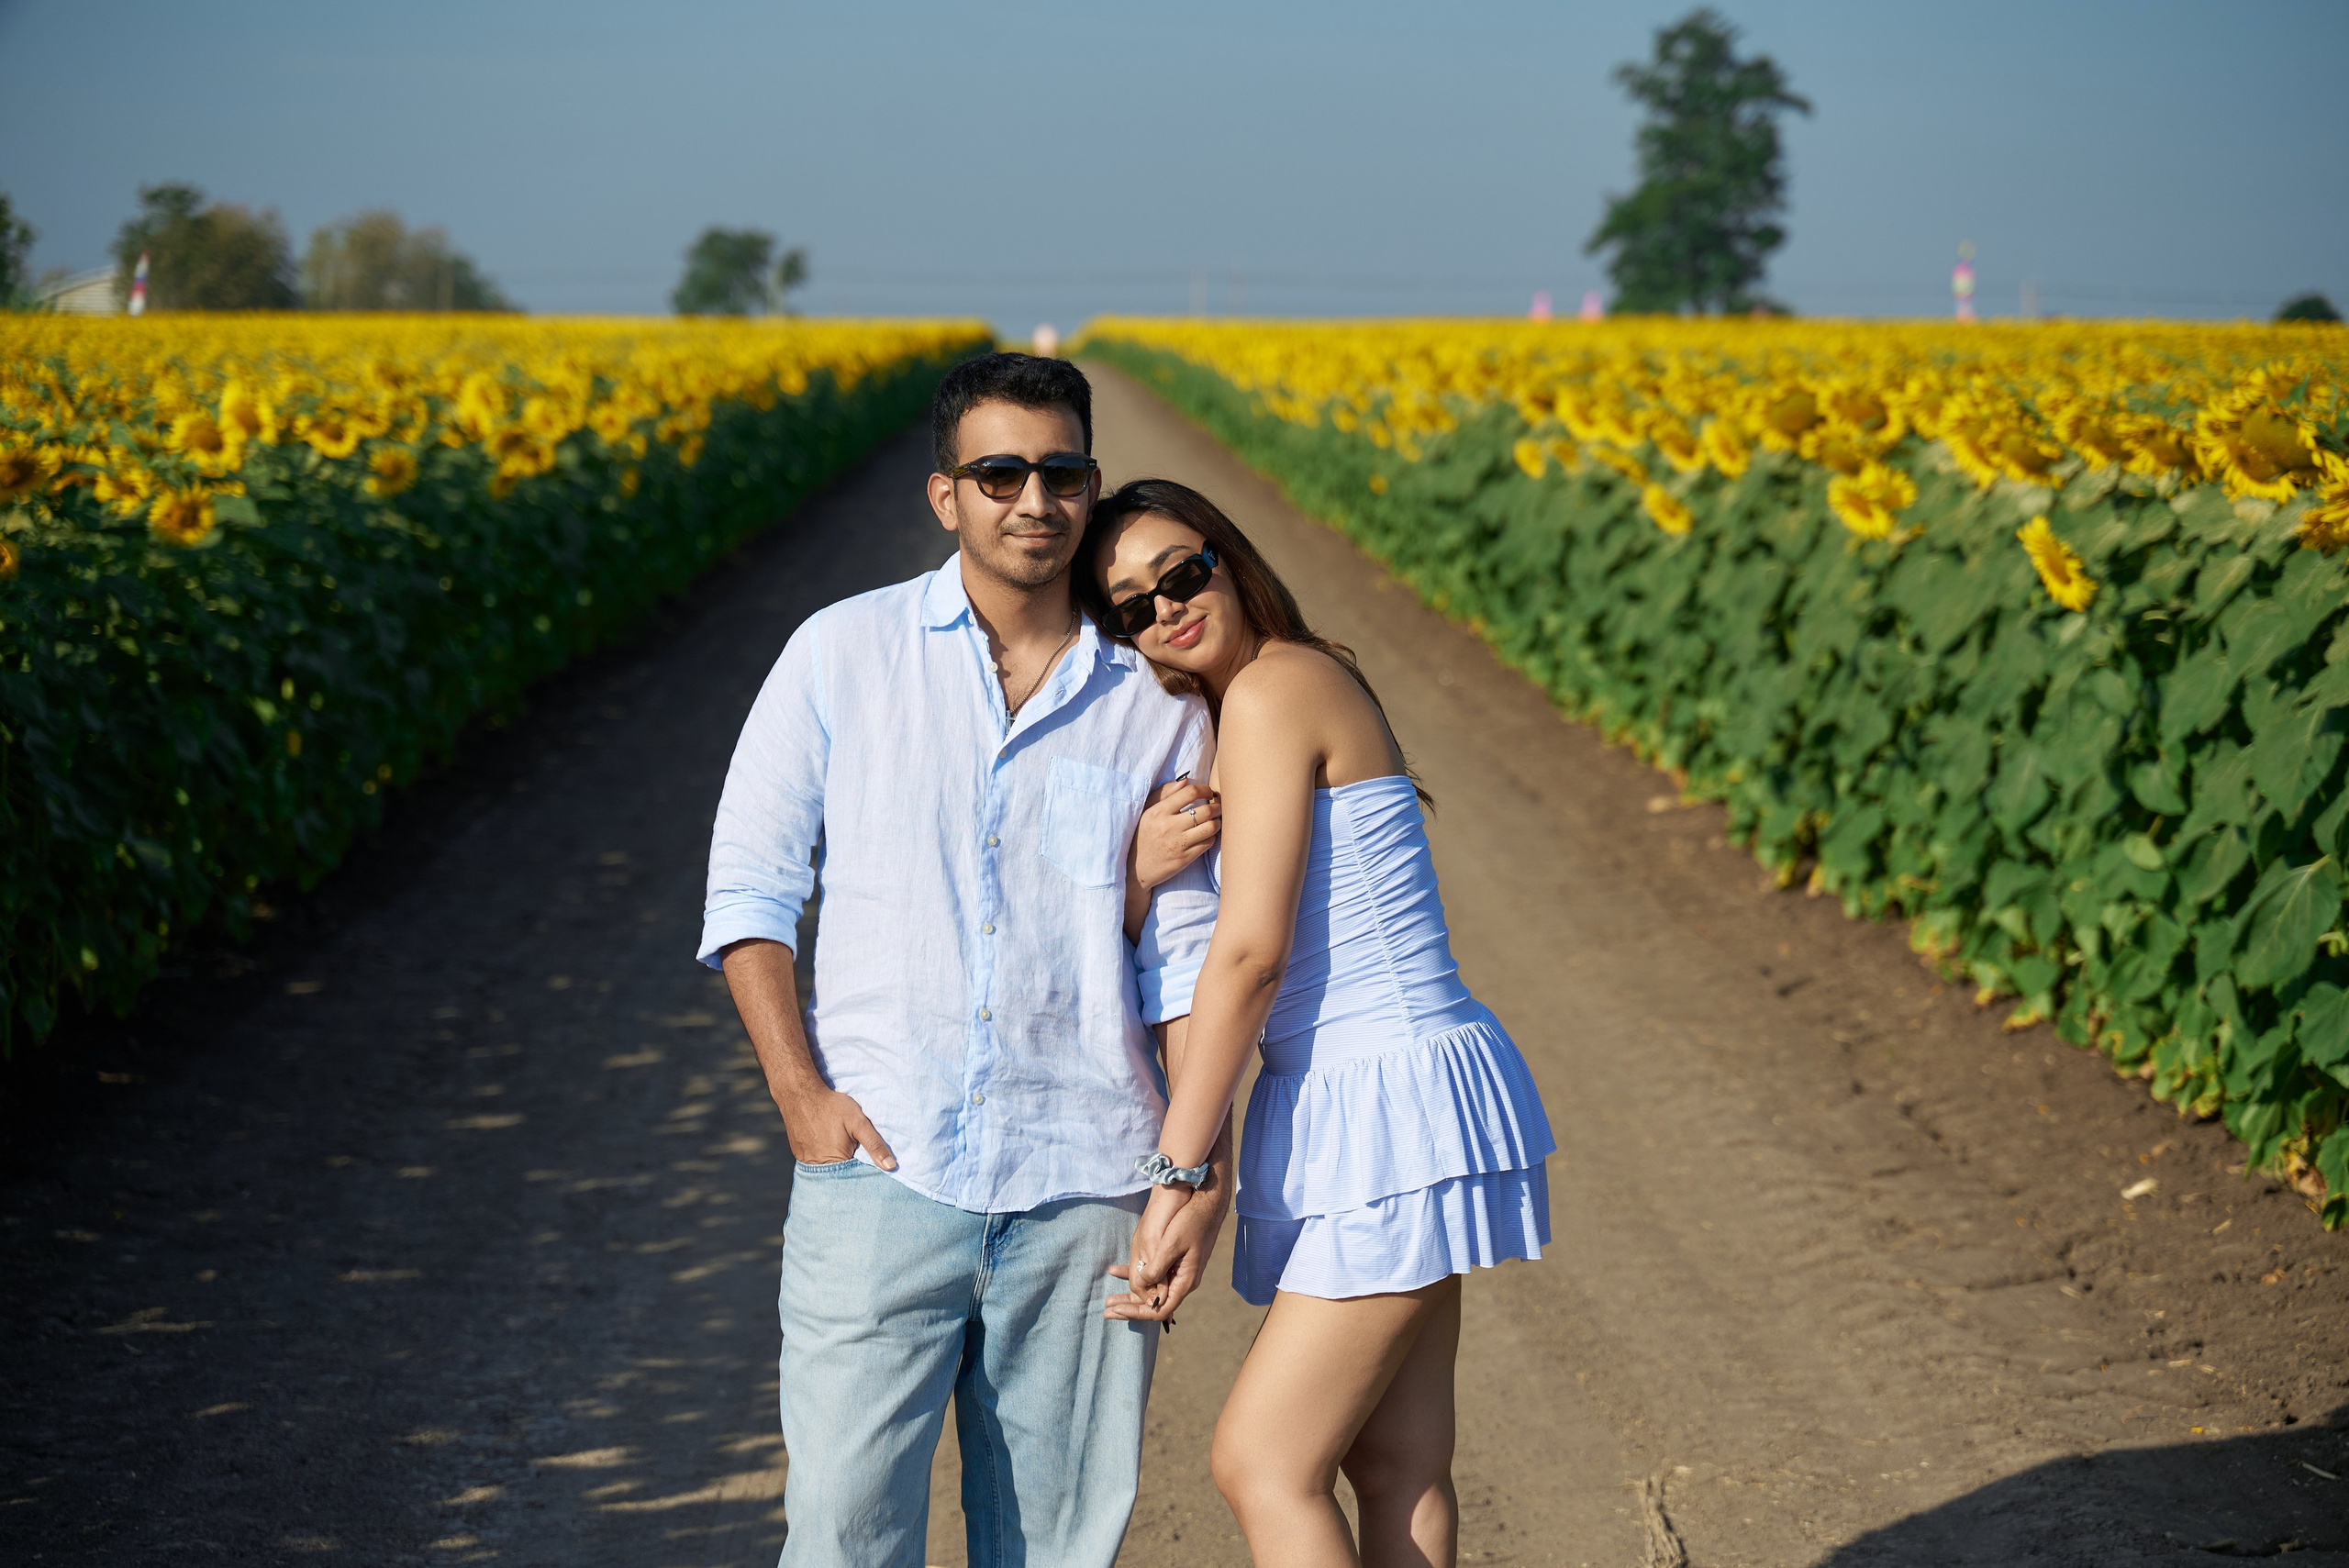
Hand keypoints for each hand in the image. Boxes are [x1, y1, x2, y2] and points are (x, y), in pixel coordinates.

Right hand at [779, 1085, 896, 1169]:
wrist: (799, 1093)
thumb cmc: (831, 1106)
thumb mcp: (858, 1122)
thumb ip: (874, 1145)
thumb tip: (891, 1167)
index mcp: (835, 1162)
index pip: (855, 1178)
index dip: (864, 1172)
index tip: (871, 1164)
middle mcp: (817, 1167)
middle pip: (840, 1175)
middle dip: (850, 1169)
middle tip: (855, 1151)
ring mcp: (805, 1161)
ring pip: (827, 1169)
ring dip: (837, 1163)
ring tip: (841, 1146)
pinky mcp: (798, 1154)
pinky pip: (815, 1162)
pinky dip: (824, 1157)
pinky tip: (828, 1143)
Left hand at [1106, 1180, 1226, 1322]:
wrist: (1208, 1204)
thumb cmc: (1192, 1222)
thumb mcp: (1172, 1244)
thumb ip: (1157, 1267)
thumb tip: (1141, 1285)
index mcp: (1185, 1281)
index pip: (1159, 1310)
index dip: (1137, 1312)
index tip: (1117, 1310)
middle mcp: (1183, 1281)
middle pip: (1154, 1304)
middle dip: (1130, 1307)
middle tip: (1106, 1312)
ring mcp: (1180, 1272)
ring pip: (1152, 1290)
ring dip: (1130, 1294)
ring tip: (1110, 1298)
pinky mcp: (1176, 1262)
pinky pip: (1154, 1275)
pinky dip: (1136, 1274)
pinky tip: (1117, 1270)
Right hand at [1133, 776, 1219, 889]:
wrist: (1135, 868)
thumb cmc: (1142, 836)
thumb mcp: (1147, 812)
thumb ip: (1165, 794)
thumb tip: (1186, 780)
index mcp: (1159, 812)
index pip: (1190, 793)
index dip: (1205, 790)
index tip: (1209, 793)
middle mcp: (1169, 827)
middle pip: (1205, 810)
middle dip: (1217, 806)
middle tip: (1218, 806)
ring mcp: (1178, 844)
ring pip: (1211, 827)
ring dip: (1217, 821)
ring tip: (1215, 820)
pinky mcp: (1184, 859)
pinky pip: (1208, 843)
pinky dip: (1212, 836)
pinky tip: (1208, 834)